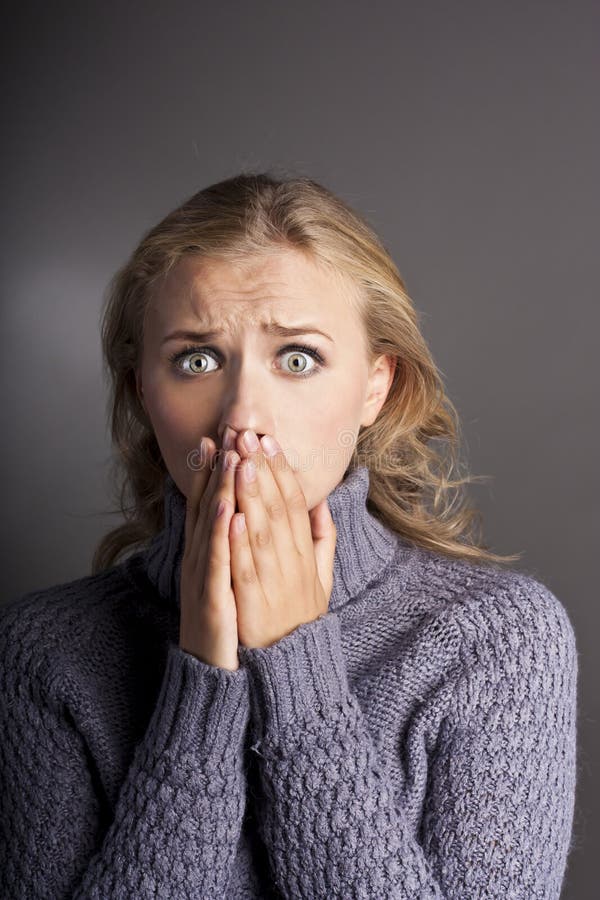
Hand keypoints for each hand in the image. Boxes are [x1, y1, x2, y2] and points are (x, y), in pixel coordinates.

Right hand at [179, 438, 241, 670]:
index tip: (227, 437)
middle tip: (227, 431)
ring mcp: (203, 579)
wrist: (217, 675)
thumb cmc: (229, 625)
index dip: (219, 470)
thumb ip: (238, 546)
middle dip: (219, 468)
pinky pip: (217, 564)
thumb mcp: (232, 579)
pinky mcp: (210, 600)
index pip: (214, 504)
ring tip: (230, 458)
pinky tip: (230, 512)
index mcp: (210, 554)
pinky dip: (222, 537)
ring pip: (211, 528)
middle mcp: (201, 560)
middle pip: (209, 507)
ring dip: (220, 492)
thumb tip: (245, 514)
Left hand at [228, 430, 336, 649]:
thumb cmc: (301, 617)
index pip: (294, 502)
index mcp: (305, 552)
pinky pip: (243, 565)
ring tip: (238, 459)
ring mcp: (272, 581)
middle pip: (276, 507)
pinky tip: (229, 512)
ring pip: (259, 529)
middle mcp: (291, 561)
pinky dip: (237, 539)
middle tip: (247, 434)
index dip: (281, 470)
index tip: (269, 441)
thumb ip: (323, 539)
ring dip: (248, 492)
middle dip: (260, 468)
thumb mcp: (323, 576)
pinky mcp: (251, 601)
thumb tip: (321, 502)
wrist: (292, 665)